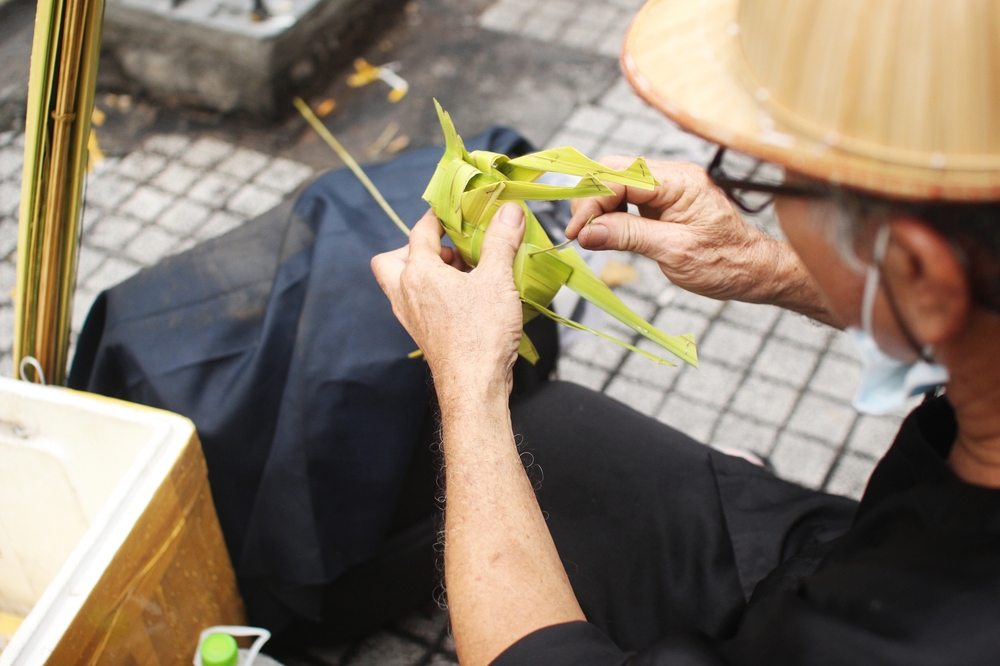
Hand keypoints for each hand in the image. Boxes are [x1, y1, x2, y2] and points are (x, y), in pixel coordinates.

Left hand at [371, 203, 526, 394]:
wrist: (474, 386)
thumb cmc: (481, 333)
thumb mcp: (497, 280)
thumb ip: (501, 241)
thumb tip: (508, 211)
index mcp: (418, 273)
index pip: (420, 231)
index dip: (438, 216)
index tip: (456, 210)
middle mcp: (406, 293)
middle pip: (393, 259)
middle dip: (417, 249)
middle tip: (448, 250)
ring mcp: (411, 317)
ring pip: (403, 284)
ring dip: (427, 272)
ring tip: (463, 272)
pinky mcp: (422, 334)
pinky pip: (417, 304)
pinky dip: (434, 294)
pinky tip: (464, 298)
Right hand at [567, 157, 790, 304]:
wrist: (755, 270)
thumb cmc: (725, 263)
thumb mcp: (674, 253)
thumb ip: (629, 237)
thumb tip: (587, 233)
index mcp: (680, 182)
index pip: (620, 177)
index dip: (591, 202)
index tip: (576, 232)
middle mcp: (674, 175)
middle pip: (614, 171)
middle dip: (590, 199)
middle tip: (579, 233)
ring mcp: (669, 185)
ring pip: (617, 182)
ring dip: (598, 206)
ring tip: (590, 235)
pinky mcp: (665, 199)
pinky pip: (628, 196)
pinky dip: (611, 212)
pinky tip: (606, 232)